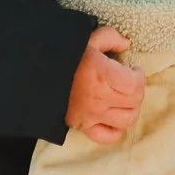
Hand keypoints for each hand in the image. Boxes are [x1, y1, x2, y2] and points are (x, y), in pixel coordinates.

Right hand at [67, 25, 144, 144]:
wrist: (35, 75)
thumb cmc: (62, 55)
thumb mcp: (87, 39)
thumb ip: (110, 37)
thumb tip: (126, 43)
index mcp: (103, 75)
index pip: (136, 85)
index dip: (139, 76)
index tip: (133, 70)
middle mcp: (100, 98)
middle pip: (134, 102)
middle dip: (137, 91)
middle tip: (129, 82)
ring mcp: (92, 115)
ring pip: (127, 120)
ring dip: (130, 109)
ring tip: (124, 99)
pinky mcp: (83, 126)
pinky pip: (108, 137)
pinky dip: (116, 130)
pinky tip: (113, 117)